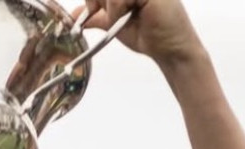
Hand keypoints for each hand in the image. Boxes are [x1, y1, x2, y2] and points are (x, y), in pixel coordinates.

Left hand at [81, 0, 198, 64]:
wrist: (169, 48)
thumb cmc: (148, 34)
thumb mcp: (115, 24)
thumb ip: (97, 16)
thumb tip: (75, 14)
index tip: (91, 10)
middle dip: (96, 0)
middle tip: (105, 14)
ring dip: (110, 6)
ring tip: (122, 18)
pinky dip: (117, 8)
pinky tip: (130, 15)